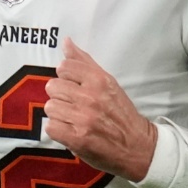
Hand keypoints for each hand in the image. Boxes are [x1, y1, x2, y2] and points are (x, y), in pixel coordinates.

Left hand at [45, 38, 158, 179]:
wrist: (137, 146)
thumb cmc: (121, 113)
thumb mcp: (108, 83)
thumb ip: (85, 62)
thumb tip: (66, 41)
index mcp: (99, 80)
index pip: (63, 67)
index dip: (66, 78)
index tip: (74, 87)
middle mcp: (90, 97)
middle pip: (52, 87)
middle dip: (60, 96)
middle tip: (73, 105)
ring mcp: (83, 118)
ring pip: (50, 107)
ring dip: (58, 115)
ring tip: (72, 119)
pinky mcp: (77, 138)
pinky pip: (50, 127)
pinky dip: (58, 130)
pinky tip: (69, 131)